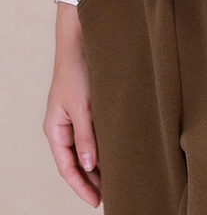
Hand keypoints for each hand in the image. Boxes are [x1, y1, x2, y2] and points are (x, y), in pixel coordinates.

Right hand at [43, 1, 100, 206]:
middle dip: (92, 179)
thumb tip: (88, 165)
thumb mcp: (82, 107)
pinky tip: (119, 151)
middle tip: (111, 195)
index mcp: (55, 130)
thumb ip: (85, 136)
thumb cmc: (78, 72)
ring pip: (88, 148)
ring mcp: (77, 117)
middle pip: (77, 161)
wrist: (82, 40)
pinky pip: (96, 133)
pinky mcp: (90, 106)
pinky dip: (105, 145)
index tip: (96, 201)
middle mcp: (64, 126)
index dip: (81, 185)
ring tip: (117, 178)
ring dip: (100, 163)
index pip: (67, 167)